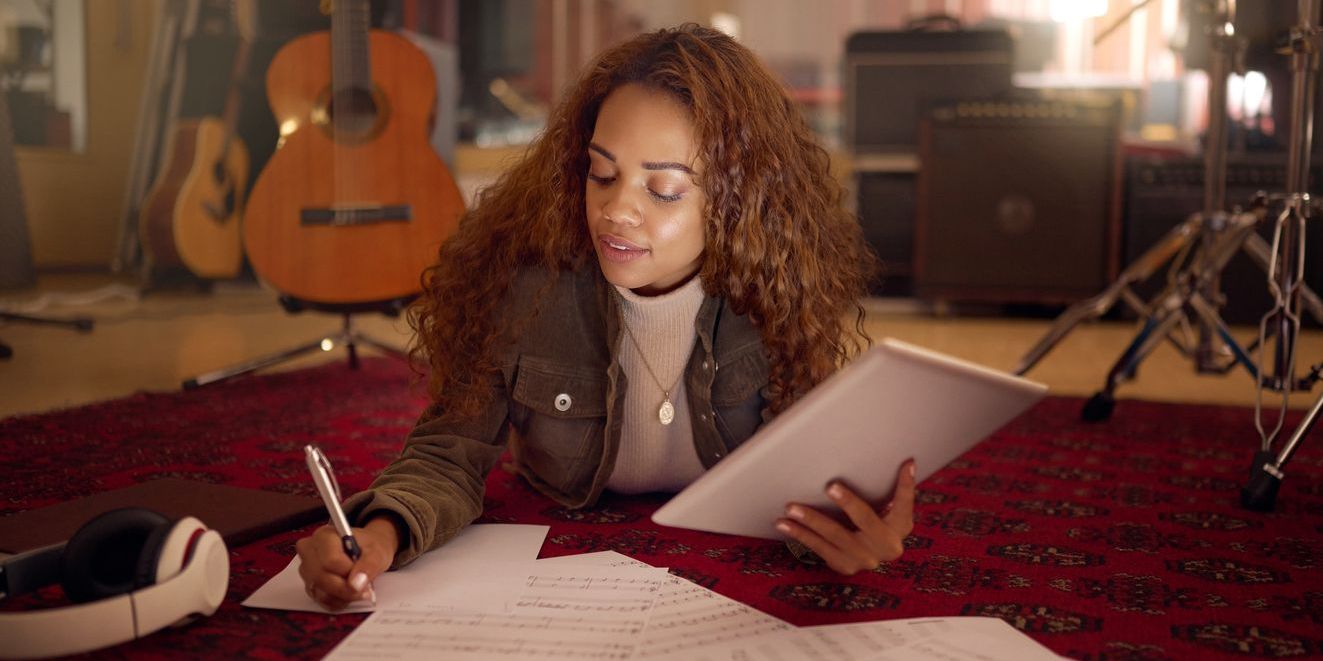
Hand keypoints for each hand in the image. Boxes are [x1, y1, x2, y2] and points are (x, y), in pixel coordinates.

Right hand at [295, 516, 399, 609]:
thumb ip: (368, 565)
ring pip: (321, 592)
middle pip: (322, 578)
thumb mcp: (376, 551)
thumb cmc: (368, 547)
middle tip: (365, 588)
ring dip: (344, 596)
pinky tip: (349, 592)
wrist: (365, 551)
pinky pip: (321, 600)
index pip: (330, 560)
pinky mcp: (309, 585)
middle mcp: (309, 551)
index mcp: (324, 536)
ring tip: (358, 588)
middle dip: (347, 588)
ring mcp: (307, 569)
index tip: (363, 577)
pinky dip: (339, 601)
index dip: (348, 573)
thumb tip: (356, 584)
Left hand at [776, 460, 916, 574]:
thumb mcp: (891, 510)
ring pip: (835, 537)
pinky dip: (801, 535)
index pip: (904, 503)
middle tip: (830, 487)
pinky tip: (784, 524)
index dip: (906, 485)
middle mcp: (886, 546)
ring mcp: (864, 559)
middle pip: (865, 521)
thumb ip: (895, 491)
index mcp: (900, 526)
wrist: (872, 558)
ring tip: (791, 508)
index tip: (906, 463)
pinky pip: (819, 549)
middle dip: (848, 504)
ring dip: (811, 522)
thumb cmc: (879, 522)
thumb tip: (907, 462)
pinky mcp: (845, 566)